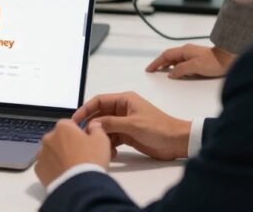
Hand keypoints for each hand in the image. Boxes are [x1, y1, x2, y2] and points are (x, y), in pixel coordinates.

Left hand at [35, 119, 111, 187]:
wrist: (79, 185)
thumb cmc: (91, 159)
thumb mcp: (101, 140)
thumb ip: (96, 128)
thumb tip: (92, 125)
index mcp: (63, 127)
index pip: (70, 124)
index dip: (78, 133)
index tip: (85, 143)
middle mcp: (48, 137)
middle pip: (58, 138)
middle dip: (66, 144)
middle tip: (79, 156)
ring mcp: (41, 154)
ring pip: (50, 152)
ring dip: (58, 156)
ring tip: (70, 167)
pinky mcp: (38, 170)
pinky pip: (46, 166)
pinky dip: (52, 169)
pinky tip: (62, 174)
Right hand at [72, 92, 189, 160]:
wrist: (177, 142)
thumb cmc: (159, 128)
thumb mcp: (133, 124)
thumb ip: (111, 123)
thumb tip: (92, 124)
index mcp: (125, 100)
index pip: (99, 101)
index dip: (86, 109)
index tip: (75, 119)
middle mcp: (123, 110)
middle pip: (100, 115)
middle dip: (91, 125)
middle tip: (82, 135)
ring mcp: (125, 123)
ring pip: (104, 128)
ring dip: (100, 136)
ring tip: (96, 145)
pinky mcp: (127, 135)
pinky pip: (112, 138)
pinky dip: (108, 144)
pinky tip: (108, 152)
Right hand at [146, 44, 235, 78]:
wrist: (229, 59)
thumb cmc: (214, 62)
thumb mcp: (195, 67)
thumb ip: (181, 70)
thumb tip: (171, 73)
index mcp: (185, 51)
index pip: (166, 56)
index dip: (156, 62)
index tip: (149, 69)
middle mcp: (187, 51)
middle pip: (169, 57)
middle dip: (160, 63)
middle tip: (153, 70)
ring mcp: (193, 55)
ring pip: (176, 60)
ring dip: (168, 65)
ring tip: (162, 72)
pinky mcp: (198, 60)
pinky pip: (182, 63)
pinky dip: (176, 67)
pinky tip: (178, 73)